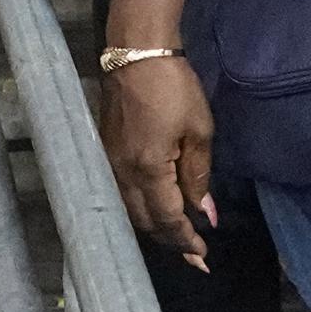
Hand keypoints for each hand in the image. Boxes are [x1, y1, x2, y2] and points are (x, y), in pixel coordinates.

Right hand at [100, 58, 214, 269]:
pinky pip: (121, 195)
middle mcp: (123, 175)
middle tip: (193, 252)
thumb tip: (205, 213)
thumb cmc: (174, 88)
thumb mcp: (199, 131)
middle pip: (144, 223)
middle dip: (169, 240)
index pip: (168, 220)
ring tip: (176, 235)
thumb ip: (199, 176)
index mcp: (148, 171)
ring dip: (153, 227)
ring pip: (129, 211)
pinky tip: (153, 208)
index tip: (203, 258)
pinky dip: (139, 209)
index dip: (186, 241)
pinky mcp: (104, 153)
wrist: (137, 53)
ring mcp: (109, 165)